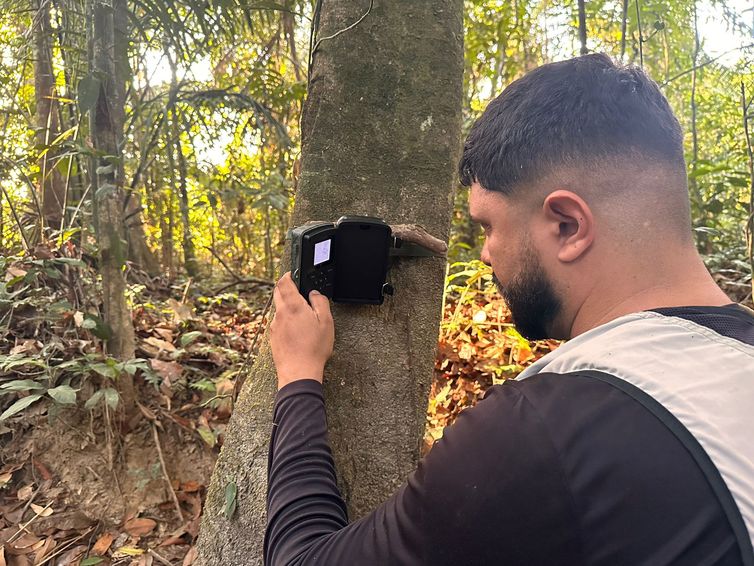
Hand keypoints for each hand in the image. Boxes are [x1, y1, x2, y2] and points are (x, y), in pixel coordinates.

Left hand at [270, 272, 334, 389]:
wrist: (299, 372)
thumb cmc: (314, 348)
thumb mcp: (326, 322)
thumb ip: (320, 303)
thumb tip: (315, 294)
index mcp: (293, 307)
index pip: (284, 283)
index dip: (288, 275)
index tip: (293, 274)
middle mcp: (280, 314)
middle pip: (277, 293)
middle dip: (285, 288)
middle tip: (296, 289)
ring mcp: (275, 326)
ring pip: (278, 309)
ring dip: (286, 306)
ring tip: (301, 315)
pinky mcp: (273, 338)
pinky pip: (278, 323)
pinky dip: (286, 320)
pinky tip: (296, 331)